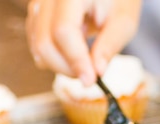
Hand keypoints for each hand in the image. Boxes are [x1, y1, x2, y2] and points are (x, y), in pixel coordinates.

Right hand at [26, 0, 141, 85]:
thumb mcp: (124, 20)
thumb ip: (109, 46)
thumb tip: (97, 72)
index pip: (63, 31)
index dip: (76, 60)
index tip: (90, 80)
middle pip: (45, 42)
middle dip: (66, 68)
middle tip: (89, 75)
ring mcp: (39, 3)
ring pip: (38, 47)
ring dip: (60, 65)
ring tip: (84, 63)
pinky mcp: (36, 14)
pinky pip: (36, 44)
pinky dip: (53, 58)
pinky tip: (72, 54)